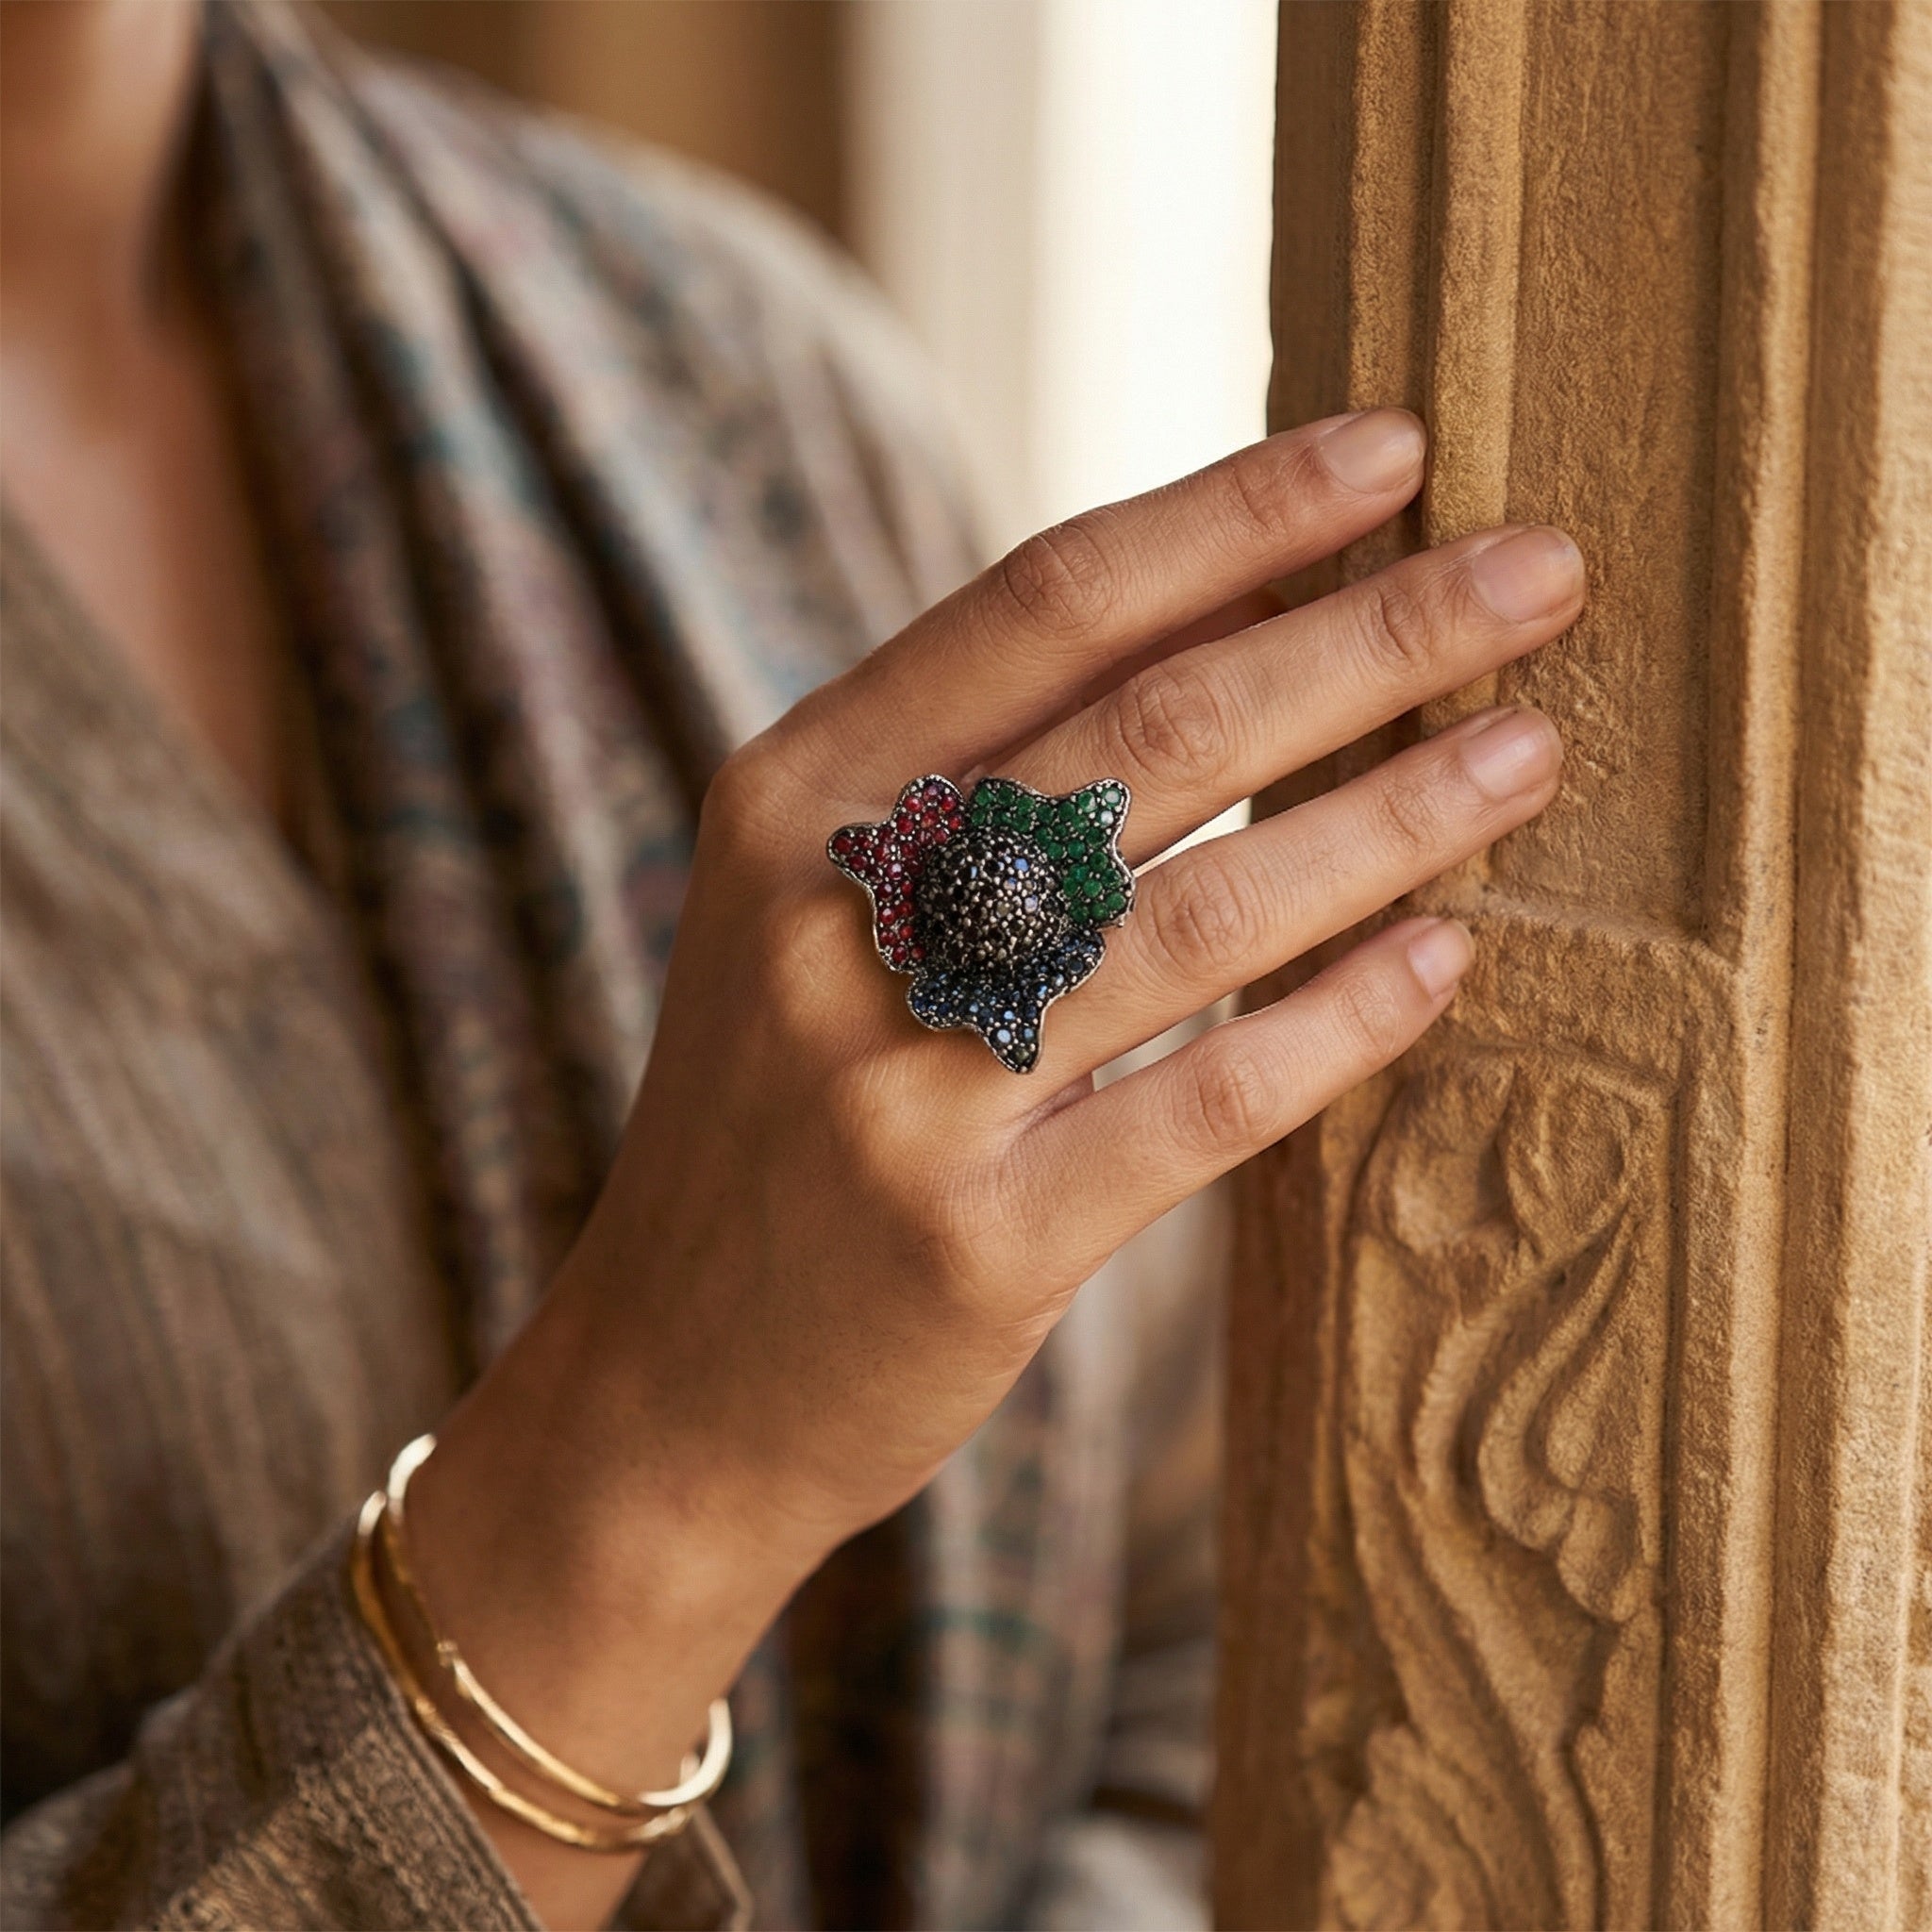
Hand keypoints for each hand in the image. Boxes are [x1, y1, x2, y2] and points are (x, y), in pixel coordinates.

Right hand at [405, 410, 1581, 1923]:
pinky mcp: (984, 1238)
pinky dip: (1340, 1023)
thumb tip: (1224, 616)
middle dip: (1369, 634)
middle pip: (1153, 731)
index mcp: (795, 797)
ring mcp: (906, 1086)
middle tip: (1541, 571)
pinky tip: (1442, 959)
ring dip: (1394, 818)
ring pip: (1205, 911)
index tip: (1395, 450)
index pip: (1045, 602)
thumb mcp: (816, 906)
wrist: (670, 1385)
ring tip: (1530, 753)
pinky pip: (1209, 1104)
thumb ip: (975, 768)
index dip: (1235, 513)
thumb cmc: (776, 1117)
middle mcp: (839, 917)